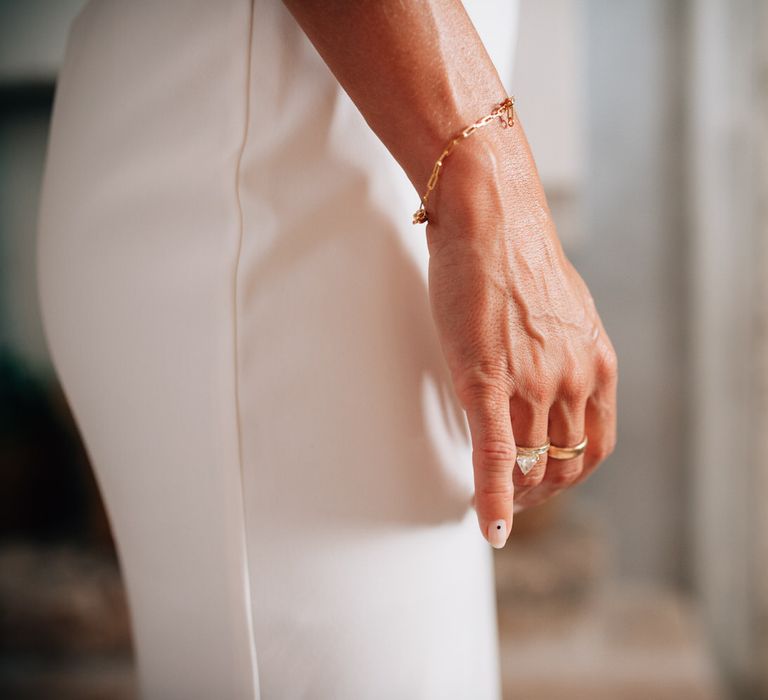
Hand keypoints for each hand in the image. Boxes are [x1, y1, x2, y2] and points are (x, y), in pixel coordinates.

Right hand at [423, 121, 617, 547]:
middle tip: (515, 500)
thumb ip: (560, 352)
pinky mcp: (488, 381)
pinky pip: (495, 455)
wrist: (491, 216)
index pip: (594, 445)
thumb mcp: (559, 309)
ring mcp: (533, 382)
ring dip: (512, 495)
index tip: (548, 483)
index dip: (570, 474)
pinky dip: (492, 499)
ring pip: (527, 463)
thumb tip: (543, 374)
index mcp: (596, 363)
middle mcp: (574, 378)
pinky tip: (489, 529)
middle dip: (541, 491)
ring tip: (492, 503)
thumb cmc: (515, 255)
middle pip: (561, 463)